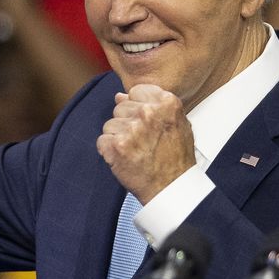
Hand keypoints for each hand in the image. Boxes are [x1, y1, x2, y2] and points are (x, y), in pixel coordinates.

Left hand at [97, 85, 195, 201]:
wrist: (172, 187)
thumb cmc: (175, 157)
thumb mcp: (176, 124)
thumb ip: (152, 105)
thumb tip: (120, 95)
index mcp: (166, 103)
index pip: (136, 91)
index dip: (137, 107)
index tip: (144, 122)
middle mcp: (148, 113)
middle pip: (120, 107)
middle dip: (127, 123)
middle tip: (141, 141)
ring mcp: (132, 129)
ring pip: (110, 124)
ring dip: (117, 138)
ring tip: (134, 151)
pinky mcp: (117, 146)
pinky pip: (102, 140)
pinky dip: (109, 152)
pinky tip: (124, 159)